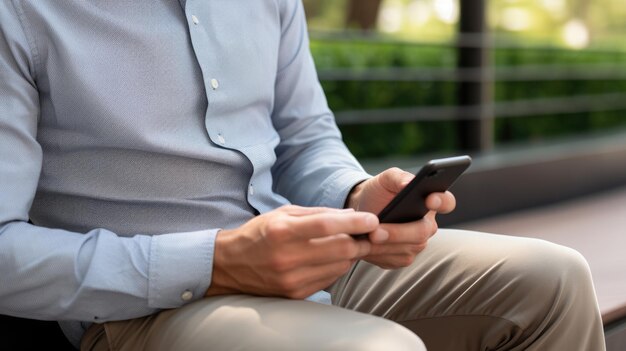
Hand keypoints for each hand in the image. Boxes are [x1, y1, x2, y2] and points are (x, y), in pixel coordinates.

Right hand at [205, 205, 375, 298]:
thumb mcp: (284, 214)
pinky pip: (330, 279)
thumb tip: (353, 214)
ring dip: (350, 253)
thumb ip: (318, 213)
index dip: (355, 222)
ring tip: (346, 243)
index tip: (373, 220)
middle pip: (340, 248)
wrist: (230, 265)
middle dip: (360, 239)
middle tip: (367, 232)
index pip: (328, 226)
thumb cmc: (260, 233)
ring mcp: (292, 280)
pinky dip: (337, 267)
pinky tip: (330, 258)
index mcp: (282, 232)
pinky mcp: (296, 294)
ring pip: (340, 265)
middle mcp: (287, 258)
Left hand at [346, 167, 455, 268]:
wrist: (362, 209)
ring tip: (365, 239)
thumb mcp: (386, 179)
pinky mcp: (402, 258)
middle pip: (421, 232)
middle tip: (376, 232)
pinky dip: (376, 254)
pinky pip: (392, 260)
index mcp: (430, 201)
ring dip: (383, 245)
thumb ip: (398, 177)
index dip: (442, 201)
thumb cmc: (379, 191)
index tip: (429, 199)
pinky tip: (364, 247)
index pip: (446, 202)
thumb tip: (408, 184)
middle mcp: (428, 226)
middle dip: (398, 233)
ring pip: (406, 249)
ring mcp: (416, 244)